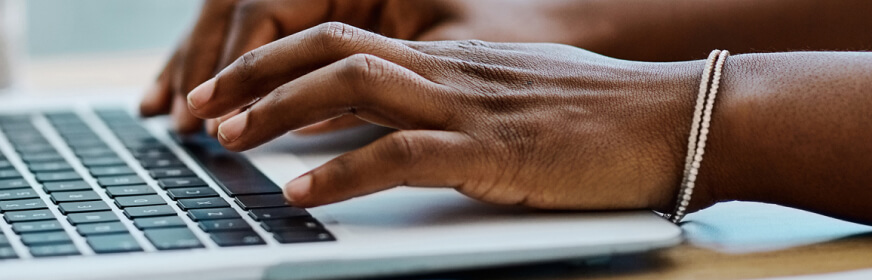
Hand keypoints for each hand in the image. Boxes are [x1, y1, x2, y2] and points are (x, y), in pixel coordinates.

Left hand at [185, 22, 713, 210]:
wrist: (676, 118)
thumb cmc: (604, 113)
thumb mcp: (514, 93)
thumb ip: (452, 100)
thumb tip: (397, 119)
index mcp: (447, 56)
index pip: (340, 39)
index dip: (272, 60)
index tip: (223, 90)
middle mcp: (446, 70)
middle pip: (326, 52)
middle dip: (250, 77)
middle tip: (195, 111)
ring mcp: (467, 107)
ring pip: (350, 90)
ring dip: (277, 115)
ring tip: (225, 142)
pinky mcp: (492, 152)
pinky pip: (400, 155)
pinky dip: (342, 174)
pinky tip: (301, 194)